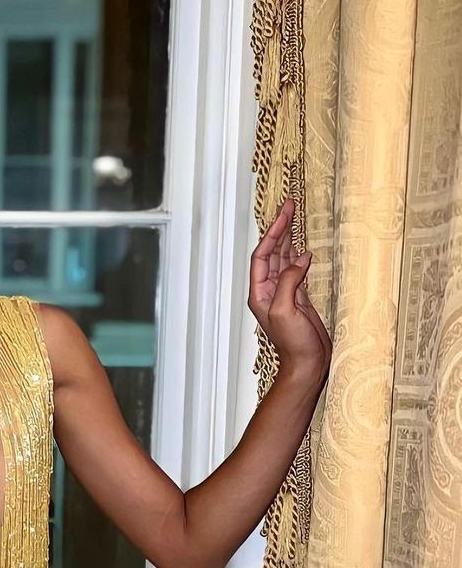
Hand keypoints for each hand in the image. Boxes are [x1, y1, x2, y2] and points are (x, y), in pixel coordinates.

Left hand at [248, 195, 331, 384]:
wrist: (308, 364)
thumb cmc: (294, 344)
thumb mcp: (286, 310)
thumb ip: (288, 281)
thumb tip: (300, 258)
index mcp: (259, 292)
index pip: (262, 255)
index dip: (273, 232)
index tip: (284, 212)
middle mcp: (268, 290)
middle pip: (272, 252)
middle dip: (280, 228)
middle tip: (289, 204)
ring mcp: (283, 293)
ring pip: (284, 258)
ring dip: (289, 237)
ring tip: (294, 216)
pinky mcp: (298, 297)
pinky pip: (296, 269)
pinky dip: (300, 255)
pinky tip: (304, 245)